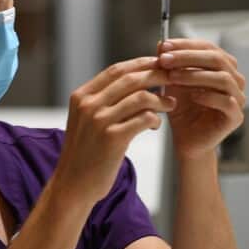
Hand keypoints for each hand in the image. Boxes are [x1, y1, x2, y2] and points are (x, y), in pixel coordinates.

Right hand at [55, 57, 173, 206]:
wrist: (74, 185)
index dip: (140, 64)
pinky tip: (155, 125)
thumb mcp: (87, 120)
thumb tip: (136, 80)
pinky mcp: (112, 138)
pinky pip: (144, 118)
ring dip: (161, 99)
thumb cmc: (86, 152)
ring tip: (170, 105)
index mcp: (82, 96)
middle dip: (157, 75)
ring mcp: (99, 121)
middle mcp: (89, 105)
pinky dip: (155, 119)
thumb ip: (104, 100)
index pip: (116, 70)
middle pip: (130, 79)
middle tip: (174, 79)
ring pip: (141, 97)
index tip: (158, 65)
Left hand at [157, 39, 246, 159]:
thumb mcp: (171, 83)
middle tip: (165, 60)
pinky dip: (209, 96)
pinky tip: (192, 96)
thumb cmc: (182, 110)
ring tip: (173, 77)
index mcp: (222, 67)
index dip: (186, 45)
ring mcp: (238, 98)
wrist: (186, 139)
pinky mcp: (236, 117)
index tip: (163, 46)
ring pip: (223, 78)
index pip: (208, 47)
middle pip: (217, 59)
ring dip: (195, 75)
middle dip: (188, 57)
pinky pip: (227, 102)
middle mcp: (234, 79)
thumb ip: (169, 64)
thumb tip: (161, 44)